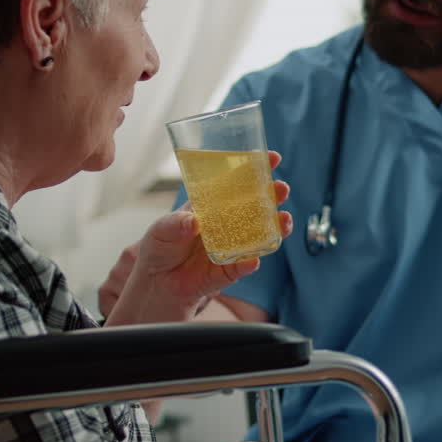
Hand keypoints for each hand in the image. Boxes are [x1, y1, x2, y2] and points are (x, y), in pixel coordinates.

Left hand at [101, 152, 290, 324]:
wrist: (158, 282)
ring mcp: (233, 245)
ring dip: (275, 227)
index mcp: (213, 205)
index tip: (272, 159)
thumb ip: (175, 223)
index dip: (255, 169)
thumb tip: (193, 222)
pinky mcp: (230, 270)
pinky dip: (249, 263)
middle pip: (258, 206)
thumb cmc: (160, 248)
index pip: (237, 183)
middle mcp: (228, 222)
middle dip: (273, 195)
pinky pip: (244, 266)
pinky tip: (254, 259)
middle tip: (282, 189)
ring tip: (284, 221)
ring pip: (261, 234)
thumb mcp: (161, 229)